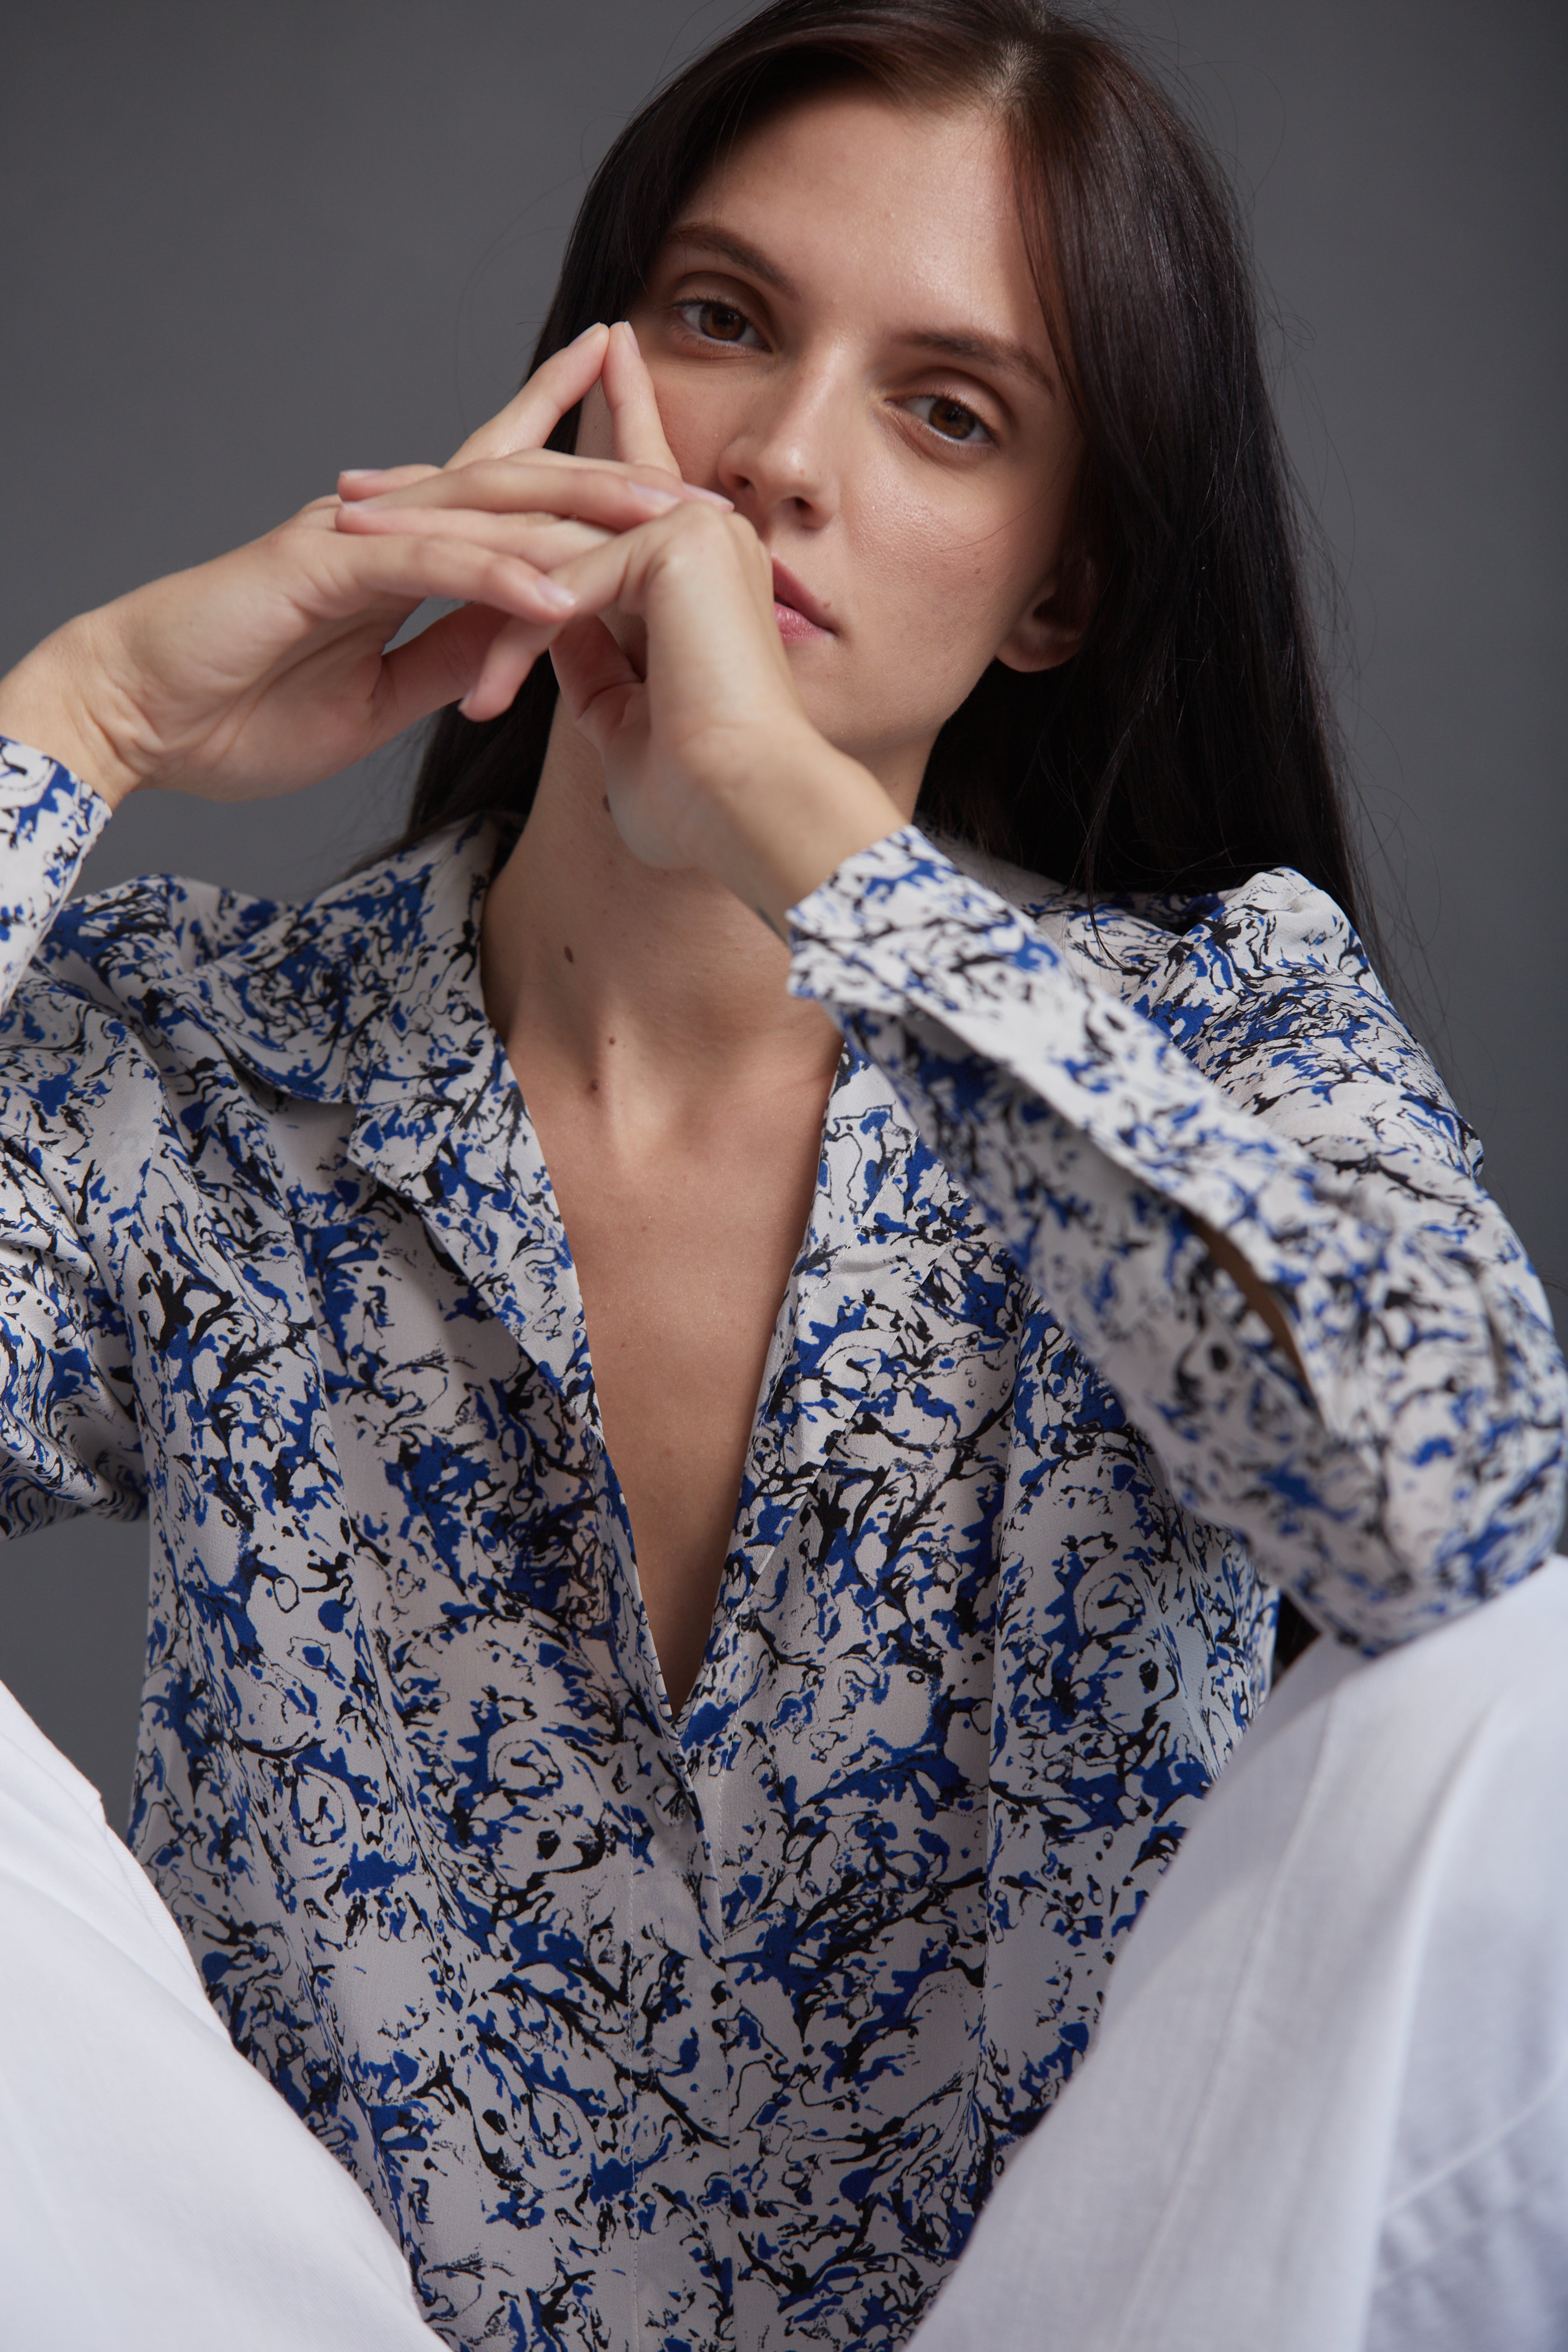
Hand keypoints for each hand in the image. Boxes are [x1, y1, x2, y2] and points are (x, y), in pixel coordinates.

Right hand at [0, 325, 711, 808]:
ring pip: (486, 504)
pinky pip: (428, 567)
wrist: (141, 718)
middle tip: (699, 481)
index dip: (584, 472)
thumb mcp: (384, 695)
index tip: (668, 481)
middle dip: (611, 473)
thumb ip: (453, 653)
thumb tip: (527, 638)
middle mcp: (385, 525)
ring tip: (661, 517)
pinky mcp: (319, 567)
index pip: (506, 493)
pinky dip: (496, 577)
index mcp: (400, 553)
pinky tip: (558, 592)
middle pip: (518, 479)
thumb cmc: (244, 709)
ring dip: (578, 510)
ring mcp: (353, 538)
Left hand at [345, 324, 900, 923]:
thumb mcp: (623, 718)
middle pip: (542, 500)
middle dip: (439, 501)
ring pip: (538, 531)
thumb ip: (593, 666)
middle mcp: (694, 527)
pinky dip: (510, 640)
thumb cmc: (703, 800)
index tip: (411, 494)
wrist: (761, 821)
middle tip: (353, 499)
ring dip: (439, 548)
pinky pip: (564, 587)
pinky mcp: (676, 552)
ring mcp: (691, 529)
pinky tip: (474, 699)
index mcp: (687, 558)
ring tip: (357, 556)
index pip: (574, 499)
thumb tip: (554, 638)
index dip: (490, 497)